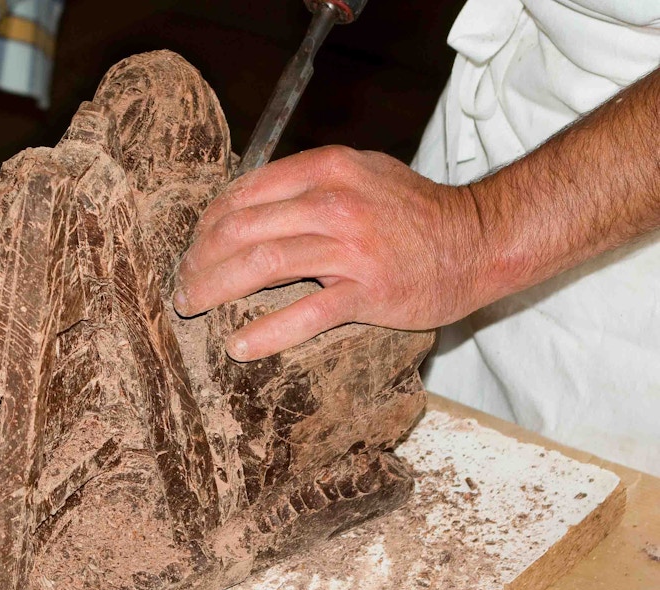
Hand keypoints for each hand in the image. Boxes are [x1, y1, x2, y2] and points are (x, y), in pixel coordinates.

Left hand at [172, 146, 499, 361]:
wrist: (479, 241)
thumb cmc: (413, 212)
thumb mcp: (360, 174)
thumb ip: (307, 183)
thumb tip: (247, 201)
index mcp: (327, 170)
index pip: (244, 193)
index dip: (207, 223)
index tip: (193, 248)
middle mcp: (335, 202)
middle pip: (243, 228)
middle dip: (200, 259)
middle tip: (182, 286)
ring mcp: (353, 247)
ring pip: (263, 264)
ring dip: (216, 289)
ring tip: (193, 308)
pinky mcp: (369, 292)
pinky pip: (307, 314)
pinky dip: (267, 332)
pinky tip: (240, 346)